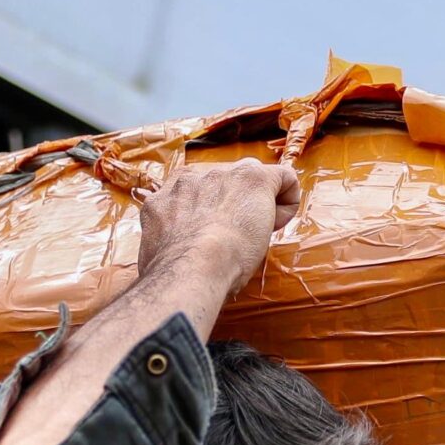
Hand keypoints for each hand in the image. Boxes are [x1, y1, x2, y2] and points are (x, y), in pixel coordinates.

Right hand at [138, 157, 299, 297]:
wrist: (192, 267)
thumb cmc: (175, 271)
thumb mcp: (157, 250)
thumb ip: (165, 241)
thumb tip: (166, 255)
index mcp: (169, 193)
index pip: (195, 193)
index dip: (209, 216)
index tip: (212, 239)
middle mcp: (193, 176)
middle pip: (224, 184)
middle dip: (232, 208)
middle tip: (234, 240)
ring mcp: (223, 173)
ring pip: (251, 180)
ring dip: (257, 206)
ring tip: (254, 235)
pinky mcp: (254, 178)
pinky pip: (283, 177)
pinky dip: (287, 199)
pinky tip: (278, 223)